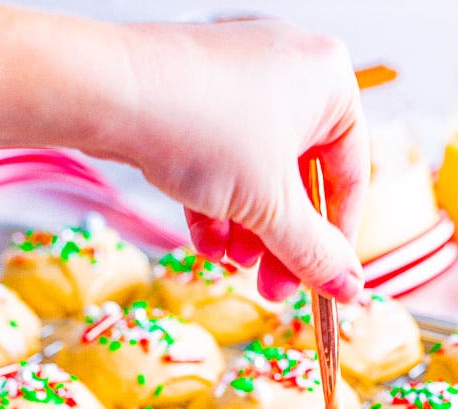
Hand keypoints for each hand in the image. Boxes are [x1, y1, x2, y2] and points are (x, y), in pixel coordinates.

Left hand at [115, 19, 368, 300]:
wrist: (107, 91)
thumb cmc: (201, 128)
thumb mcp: (271, 209)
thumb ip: (315, 254)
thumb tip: (349, 288)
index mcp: (330, 81)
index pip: (350, 178)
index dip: (337, 241)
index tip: (324, 282)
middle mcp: (292, 71)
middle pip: (301, 181)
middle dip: (283, 242)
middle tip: (273, 289)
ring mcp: (242, 79)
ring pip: (260, 175)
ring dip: (250, 231)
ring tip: (233, 265)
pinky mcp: (199, 94)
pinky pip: (224, 159)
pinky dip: (219, 204)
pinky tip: (207, 243)